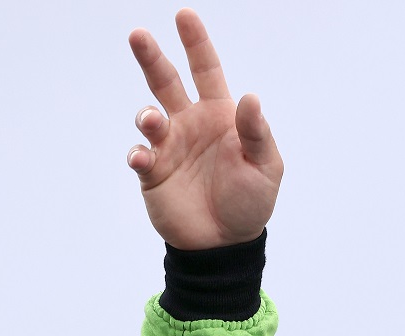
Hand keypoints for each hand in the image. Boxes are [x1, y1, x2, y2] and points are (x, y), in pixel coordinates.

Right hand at [127, 8, 281, 249]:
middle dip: (152, 57)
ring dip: (147, 115)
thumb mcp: (265, 168)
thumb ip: (256, 134)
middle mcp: (190, 124)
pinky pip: (140, 155)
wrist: (226, 243)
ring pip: (149, 117)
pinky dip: (139, 153)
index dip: (196, 43)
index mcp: (219, 116)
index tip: (184, 16)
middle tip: (138, 35)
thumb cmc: (250, 202)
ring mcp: (169, 147)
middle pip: (166, 82)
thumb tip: (250, 97)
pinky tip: (144, 158)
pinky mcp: (153, 172)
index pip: (205, 71)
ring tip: (152, 121)